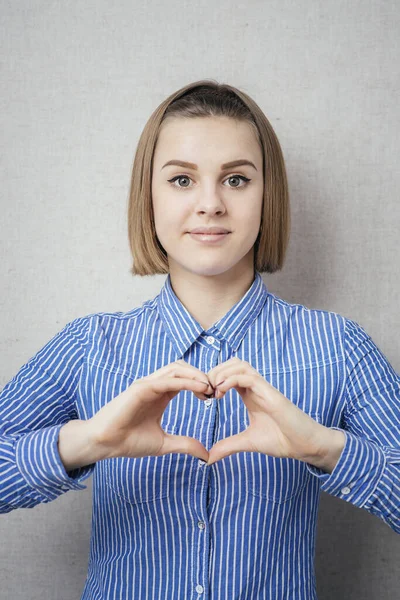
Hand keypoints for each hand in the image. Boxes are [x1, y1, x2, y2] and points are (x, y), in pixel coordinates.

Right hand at [87, 360, 213, 461]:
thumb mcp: (164, 444)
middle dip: (201, 375)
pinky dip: (185, 381)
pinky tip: (199, 388)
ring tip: (209, 387)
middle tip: (215, 390)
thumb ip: (185, 445)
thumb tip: (206, 455)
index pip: (185, 379)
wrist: (105, 444)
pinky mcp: (141, 388)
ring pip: (175, 368)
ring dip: (195, 374)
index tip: (213, 397)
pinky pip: (166, 379)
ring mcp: (147, 384)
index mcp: (160, 394)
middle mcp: (154, 385)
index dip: (201, 383)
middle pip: (182, 368)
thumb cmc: (128, 441)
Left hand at [206, 357, 325, 465]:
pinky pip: (248, 377)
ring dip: (222, 373)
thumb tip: (208, 458)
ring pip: (240, 365)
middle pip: (232, 363)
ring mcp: (263, 388)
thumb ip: (228, 446)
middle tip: (205, 390)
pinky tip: (222, 392)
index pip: (228, 373)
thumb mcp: (248, 442)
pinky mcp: (270, 393)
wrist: (305, 446)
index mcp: (250, 394)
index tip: (204, 396)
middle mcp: (256, 387)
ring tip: (213, 390)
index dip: (213, 379)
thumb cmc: (282, 440)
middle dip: (214, 371)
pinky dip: (231, 380)